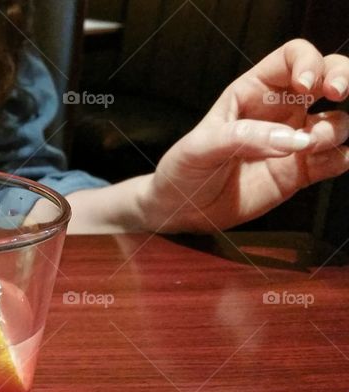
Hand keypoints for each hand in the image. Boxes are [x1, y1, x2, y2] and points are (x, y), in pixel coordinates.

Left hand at [140, 39, 348, 232]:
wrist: (182, 210)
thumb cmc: (184, 169)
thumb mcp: (200, 147)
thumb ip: (244, 138)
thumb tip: (293, 141)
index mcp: (253, 91)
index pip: (293, 57)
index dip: (308, 62)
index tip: (307, 86)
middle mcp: (281, 111)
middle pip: (330, 76)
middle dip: (342, 77)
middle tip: (336, 94)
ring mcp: (294, 141)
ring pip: (339, 121)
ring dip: (333, 130)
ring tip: (307, 147)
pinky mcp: (301, 172)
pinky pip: (337, 158)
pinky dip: (339, 159)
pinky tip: (318, 166)